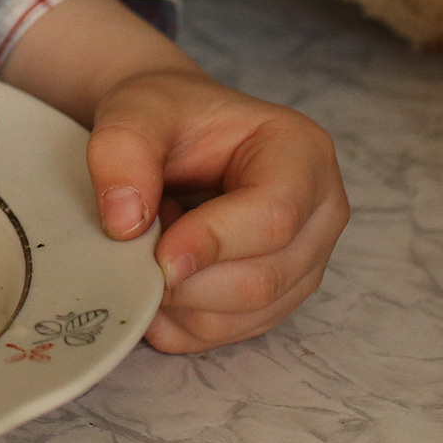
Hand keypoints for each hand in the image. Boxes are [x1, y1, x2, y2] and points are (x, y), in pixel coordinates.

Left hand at [86, 68, 347, 352]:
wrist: (166, 130)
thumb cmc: (164, 114)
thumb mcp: (134, 109)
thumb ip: (123, 151)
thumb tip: (125, 224)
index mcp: (301, 153)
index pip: (274, 218)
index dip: (212, 243)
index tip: (157, 254)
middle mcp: (319, 213)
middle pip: (264, 279)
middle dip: (189, 279)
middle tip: (135, 245)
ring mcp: (303, 262)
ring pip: (246, 316)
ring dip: (180, 299)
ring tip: (150, 245)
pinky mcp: (276, 299)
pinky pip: (226, 333)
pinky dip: (178, 319)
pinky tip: (153, 278)